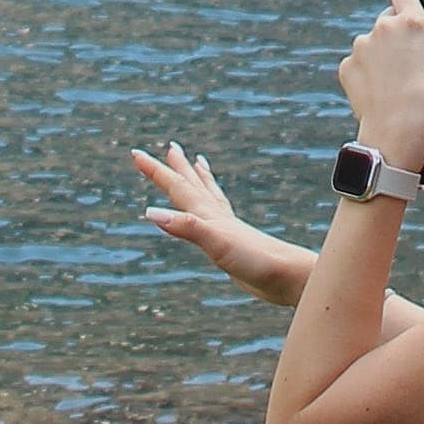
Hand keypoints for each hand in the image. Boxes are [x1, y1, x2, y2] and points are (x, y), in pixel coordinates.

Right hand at [132, 144, 307, 305]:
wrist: (287, 276)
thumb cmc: (254, 260)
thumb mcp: (215, 244)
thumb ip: (186, 227)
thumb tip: (151, 213)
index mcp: (208, 214)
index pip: (177, 186)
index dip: (155, 171)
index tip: (136, 153)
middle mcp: (217, 216)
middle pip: (194, 185)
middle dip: (178, 167)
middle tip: (169, 147)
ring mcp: (228, 228)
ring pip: (209, 196)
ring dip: (199, 179)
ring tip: (197, 163)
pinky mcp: (235, 242)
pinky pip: (220, 214)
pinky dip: (214, 204)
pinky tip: (217, 211)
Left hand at [338, 0, 423, 173]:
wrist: (394, 139)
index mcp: (411, 23)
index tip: (416, 4)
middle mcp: (383, 28)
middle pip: (389, 15)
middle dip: (400, 28)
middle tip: (415, 50)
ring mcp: (361, 47)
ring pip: (373, 39)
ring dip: (383, 49)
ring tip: (398, 74)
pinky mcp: (347, 67)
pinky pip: (358, 61)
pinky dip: (367, 70)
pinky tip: (380, 87)